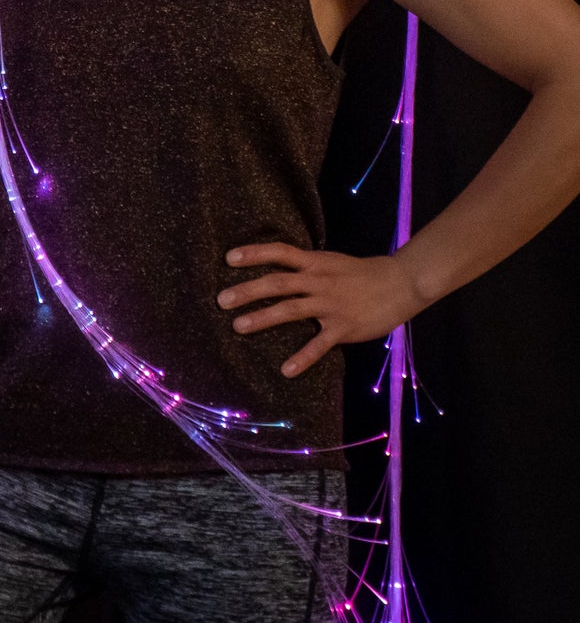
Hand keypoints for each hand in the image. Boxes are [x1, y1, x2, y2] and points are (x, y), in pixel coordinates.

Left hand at [217, 242, 424, 376]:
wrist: (399, 283)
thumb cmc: (359, 273)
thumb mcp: (329, 261)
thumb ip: (305, 265)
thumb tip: (275, 266)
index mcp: (314, 263)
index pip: (279, 252)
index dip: (254, 253)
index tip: (228, 258)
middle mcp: (318, 281)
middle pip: (277, 283)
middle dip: (248, 291)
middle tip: (222, 300)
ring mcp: (330, 305)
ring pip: (291, 310)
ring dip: (263, 318)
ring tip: (238, 326)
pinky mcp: (343, 327)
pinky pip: (319, 345)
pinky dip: (303, 357)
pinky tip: (286, 370)